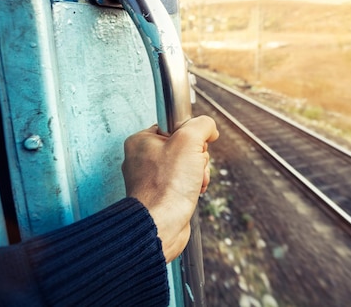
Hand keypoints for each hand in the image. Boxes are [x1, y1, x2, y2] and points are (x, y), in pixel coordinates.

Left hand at [121, 115, 218, 262]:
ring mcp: (152, 178)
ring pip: (188, 164)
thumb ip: (202, 125)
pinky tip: (194, 192)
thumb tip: (209, 128)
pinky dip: (194, 186)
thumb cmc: (167, 185)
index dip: (191, 136)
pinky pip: (185, 182)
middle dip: (197, 158)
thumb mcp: (189, 140)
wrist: (162, 224)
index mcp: (141, 141)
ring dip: (199, 172)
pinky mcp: (162, 194)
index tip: (191, 147)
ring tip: (194, 182)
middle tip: (193, 167)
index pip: (175, 127)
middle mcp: (143, 158)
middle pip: (185, 146)